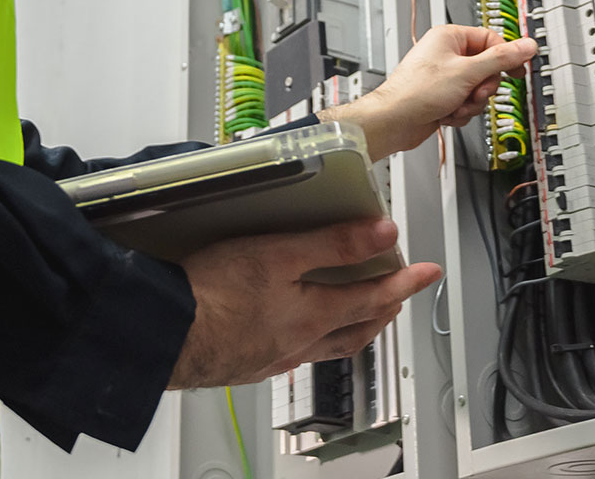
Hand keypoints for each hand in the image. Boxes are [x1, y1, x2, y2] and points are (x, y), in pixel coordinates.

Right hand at [167, 219, 440, 388]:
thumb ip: (333, 243)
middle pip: (356, 330)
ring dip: (351, 329)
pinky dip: (311, 342)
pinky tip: (297, 332)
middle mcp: (300, 342)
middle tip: (399, 296)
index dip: (405, 283)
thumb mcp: (279, 253)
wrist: (165, 335)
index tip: (428, 274)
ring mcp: (273, 356)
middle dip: (383, 311)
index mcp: (314, 315)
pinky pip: (295, 355)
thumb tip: (383, 233)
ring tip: (359, 316)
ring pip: (327, 346)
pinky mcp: (246, 362)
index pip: (374, 298)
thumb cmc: (212, 294)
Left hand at [322, 24, 536, 160]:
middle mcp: (447, 54)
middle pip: (487, 68)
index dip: (505, 57)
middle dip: (482, 87)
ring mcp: (446, 77)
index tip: (517, 70)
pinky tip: (447, 113)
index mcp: (450, 37)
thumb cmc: (417, 91)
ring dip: (471, 103)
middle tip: (474, 93)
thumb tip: (526, 45)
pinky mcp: (444, 96)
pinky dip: (461, 112)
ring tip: (456, 106)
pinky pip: (466, 102)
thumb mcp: (467, 72)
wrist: (394, 121)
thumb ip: (501, 59)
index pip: (491, 40)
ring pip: (478, 89)